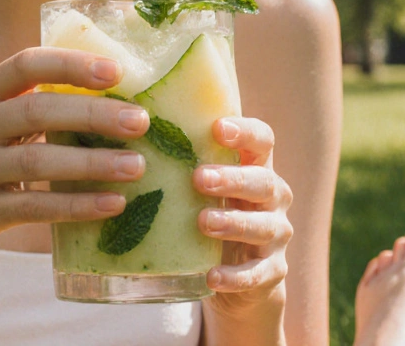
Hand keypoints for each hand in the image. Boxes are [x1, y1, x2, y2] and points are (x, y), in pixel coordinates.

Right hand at [0, 48, 150, 271]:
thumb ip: (30, 108)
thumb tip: (112, 97)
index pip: (25, 63)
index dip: (71, 64)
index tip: (116, 70)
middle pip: (38, 110)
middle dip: (94, 114)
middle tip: (140, 121)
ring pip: (38, 162)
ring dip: (94, 164)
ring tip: (137, 166)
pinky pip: (34, 208)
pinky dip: (77, 206)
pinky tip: (112, 204)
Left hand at [195, 117, 292, 320]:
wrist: (241, 275)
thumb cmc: (215, 214)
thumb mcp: (205, 189)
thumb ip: (183, 164)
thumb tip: (128, 134)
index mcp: (257, 168)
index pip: (262, 140)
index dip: (244, 132)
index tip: (217, 128)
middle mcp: (274, 198)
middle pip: (263, 182)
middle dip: (232, 179)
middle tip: (199, 178)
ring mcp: (276, 234)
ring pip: (263, 226)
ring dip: (233, 223)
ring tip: (203, 222)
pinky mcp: (273, 270)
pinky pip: (257, 274)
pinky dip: (235, 276)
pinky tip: (211, 276)